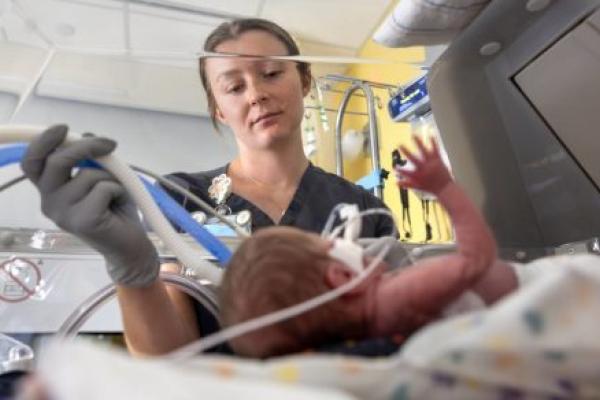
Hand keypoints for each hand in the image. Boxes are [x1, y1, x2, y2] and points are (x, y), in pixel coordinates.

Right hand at [21, 125, 159, 286]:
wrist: (129, 245)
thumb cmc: (114, 210)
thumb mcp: (102, 178)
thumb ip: (91, 160)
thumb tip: (88, 135)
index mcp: (50, 191)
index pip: (32, 163)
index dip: (43, 142)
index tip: (63, 128)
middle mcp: (49, 202)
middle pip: (57, 161)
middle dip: (85, 147)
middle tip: (109, 144)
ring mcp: (63, 214)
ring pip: (88, 174)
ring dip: (110, 178)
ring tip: (115, 195)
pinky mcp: (82, 221)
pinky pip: (104, 188)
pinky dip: (118, 190)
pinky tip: (117, 206)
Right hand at [395, 135, 451, 194]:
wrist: (445, 188)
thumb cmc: (430, 187)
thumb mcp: (417, 187)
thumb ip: (407, 184)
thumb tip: (396, 182)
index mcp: (418, 175)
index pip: (406, 172)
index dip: (400, 170)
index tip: (394, 166)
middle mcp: (424, 168)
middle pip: (413, 158)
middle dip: (406, 151)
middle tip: (400, 144)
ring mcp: (431, 163)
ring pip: (424, 151)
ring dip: (418, 143)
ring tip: (413, 135)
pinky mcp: (438, 160)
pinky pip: (435, 149)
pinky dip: (433, 142)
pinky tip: (431, 134)